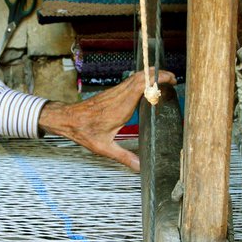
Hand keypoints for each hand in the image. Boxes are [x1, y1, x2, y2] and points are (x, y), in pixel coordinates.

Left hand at [39, 68, 176, 171]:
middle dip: (159, 74)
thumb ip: (124, 157)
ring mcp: (115, 92)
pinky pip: (129, 81)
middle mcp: (119, 96)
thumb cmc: (84, 131)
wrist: (67, 119)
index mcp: (121, 106)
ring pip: (135, 76)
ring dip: (150, 75)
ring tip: (164, 81)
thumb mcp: (105, 148)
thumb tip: (140, 167)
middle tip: (173, 80)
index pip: (142, 84)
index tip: (171, 81)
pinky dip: (141, 80)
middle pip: (142, 76)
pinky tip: (147, 87)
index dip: (157, 79)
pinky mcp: (112, 93)